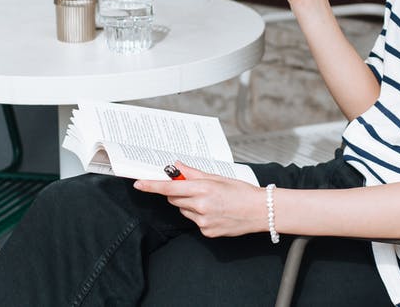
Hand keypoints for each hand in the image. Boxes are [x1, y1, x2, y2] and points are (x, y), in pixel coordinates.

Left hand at [134, 162, 267, 237]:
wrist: (260, 211)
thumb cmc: (242, 192)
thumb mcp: (218, 178)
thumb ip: (194, 173)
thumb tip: (178, 166)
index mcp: (203, 189)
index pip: (169, 188)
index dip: (152, 186)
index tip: (139, 183)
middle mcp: (201, 206)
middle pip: (174, 199)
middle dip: (179, 193)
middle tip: (195, 189)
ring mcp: (203, 221)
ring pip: (184, 211)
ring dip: (190, 205)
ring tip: (211, 202)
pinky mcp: (207, 232)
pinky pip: (195, 222)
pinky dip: (200, 216)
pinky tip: (216, 212)